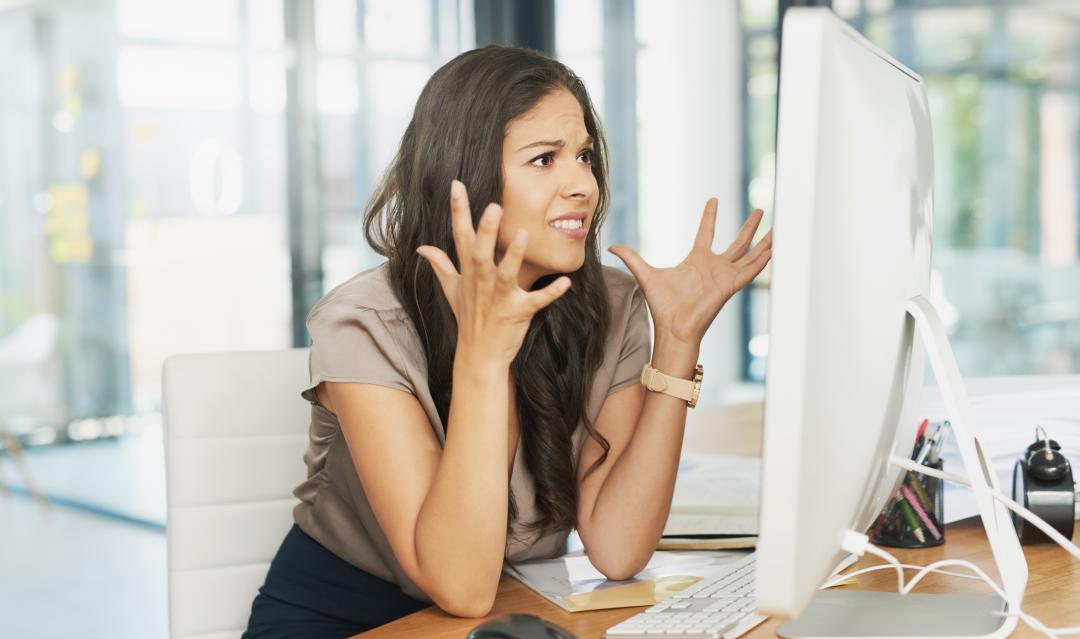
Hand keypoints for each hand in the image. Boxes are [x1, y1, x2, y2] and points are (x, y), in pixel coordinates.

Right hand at [416, 180, 571, 370]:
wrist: (479, 356)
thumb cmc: (469, 319)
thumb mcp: (451, 290)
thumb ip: (440, 265)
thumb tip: (422, 247)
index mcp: (468, 273)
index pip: (461, 236)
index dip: (458, 210)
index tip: (456, 185)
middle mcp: (481, 283)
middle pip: (480, 253)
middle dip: (485, 231)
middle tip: (493, 205)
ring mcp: (499, 299)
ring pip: (505, 274)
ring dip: (514, 256)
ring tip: (523, 235)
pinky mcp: (518, 313)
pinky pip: (536, 302)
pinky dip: (551, 293)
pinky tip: (566, 283)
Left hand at [608, 199, 772, 345]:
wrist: (672, 328)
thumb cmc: (662, 306)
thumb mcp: (645, 274)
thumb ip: (631, 258)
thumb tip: (611, 245)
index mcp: (697, 261)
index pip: (707, 233)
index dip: (710, 216)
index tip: (714, 200)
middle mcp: (714, 267)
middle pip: (737, 242)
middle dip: (749, 227)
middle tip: (761, 210)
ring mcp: (724, 276)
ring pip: (749, 255)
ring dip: (763, 242)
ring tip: (778, 228)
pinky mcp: (730, 286)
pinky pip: (750, 271)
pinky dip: (761, 261)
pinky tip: (773, 250)